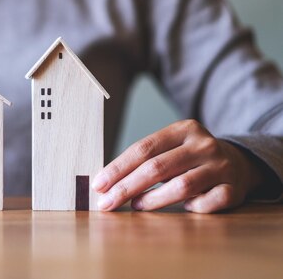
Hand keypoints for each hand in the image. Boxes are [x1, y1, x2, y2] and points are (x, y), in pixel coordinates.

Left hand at [92, 120, 264, 212]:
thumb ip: (144, 160)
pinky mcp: (233, 189)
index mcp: (183, 129)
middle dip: (126, 187)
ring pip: (181, 186)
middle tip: (107, 203)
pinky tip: (183, 208)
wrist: (238, 162)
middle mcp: (203, 145)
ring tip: (136, 206)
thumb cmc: (189, 158)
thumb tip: (104, 182)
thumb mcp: (170, 148)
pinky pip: (207, 204)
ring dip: (153, 200)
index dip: (118, 168)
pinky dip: (191, 208)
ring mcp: (221, 166)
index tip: (99, 185)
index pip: (143, 148)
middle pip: (157, 168)